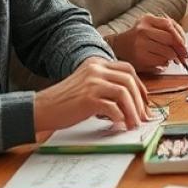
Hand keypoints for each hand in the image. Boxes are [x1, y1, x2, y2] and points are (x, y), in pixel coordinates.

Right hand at [33, 57, 148, 134]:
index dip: (140, 86)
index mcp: (97, 63)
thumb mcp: (87, 84)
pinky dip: (120, 117)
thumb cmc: (66, 101)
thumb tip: (133, 101)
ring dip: (133, 111)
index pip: (128, 70)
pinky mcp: (88, 99)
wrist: (43, 108)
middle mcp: (96, 69)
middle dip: (140, 101)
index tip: (145, 102)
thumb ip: (106, 85)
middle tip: (143, 116)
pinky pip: (113, 107)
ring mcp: (92, 83)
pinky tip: (119, 125)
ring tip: (134, 124)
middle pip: (129, 81)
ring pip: (124, 93)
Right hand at [108, 15, 187, 73]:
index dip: (181, 37)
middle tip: (182, 55)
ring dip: (172, 57)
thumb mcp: (150, 27)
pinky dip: (164, 63)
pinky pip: (160, 61)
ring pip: (167, 52)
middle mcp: (143, 30)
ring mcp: (140, 44)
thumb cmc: (137, 38)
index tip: (186, 45)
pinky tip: (160, 61)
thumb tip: (184, 46)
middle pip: (170, 39)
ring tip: (168, 58)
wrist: (117, 47)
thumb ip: (167, 31)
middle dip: (180, 49)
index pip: (169, 25)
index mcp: (147, 20)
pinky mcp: (140, 58)